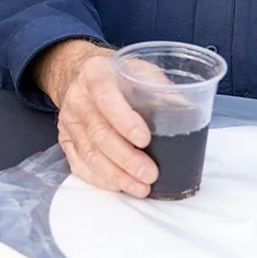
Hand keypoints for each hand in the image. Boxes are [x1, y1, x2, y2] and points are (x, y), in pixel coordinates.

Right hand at [32, 40, 155, 197]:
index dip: (124, 121)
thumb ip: (161, 89)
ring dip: (115, 174)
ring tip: (140, 187)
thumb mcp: (141, 70)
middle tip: (150, 174)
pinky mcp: (66, 140)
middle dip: (126, 157)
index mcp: (96, 74)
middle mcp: (77, 97)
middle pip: (98, 132)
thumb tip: (190, 113)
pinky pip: (79, 164)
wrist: (83, 76)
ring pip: (89, 153)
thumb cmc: (119, 76)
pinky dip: (99, 179)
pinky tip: (119, 186)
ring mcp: (69, 121)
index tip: (145, 139)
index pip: (106, 97)